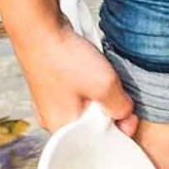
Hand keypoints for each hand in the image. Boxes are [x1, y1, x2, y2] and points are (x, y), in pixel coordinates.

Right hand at [15, 16, 135, 135]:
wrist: (39, 29)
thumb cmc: (64, 59)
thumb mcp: (104, 85)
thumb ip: (120, 106)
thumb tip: (125, 113)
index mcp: (62, 127)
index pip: (99, 140)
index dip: (120, 126)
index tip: (129, 112)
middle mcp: (52, 118)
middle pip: (93, 123)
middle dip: (109, 108)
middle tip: (113, 88)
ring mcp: (50, 101)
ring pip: (86, 105)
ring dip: (99, 92)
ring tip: (98, 74)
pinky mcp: (52, 85)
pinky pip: (77, 91)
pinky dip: (88, 82)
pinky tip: (90, 68)